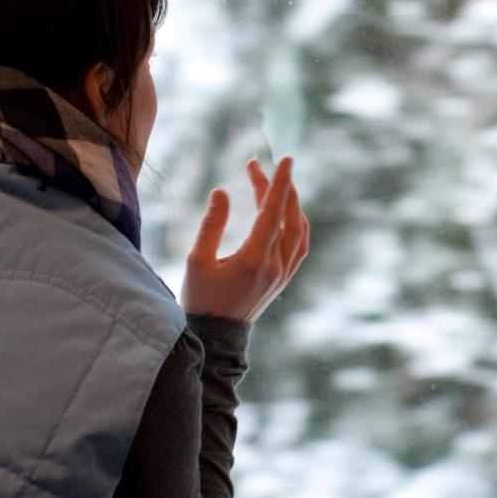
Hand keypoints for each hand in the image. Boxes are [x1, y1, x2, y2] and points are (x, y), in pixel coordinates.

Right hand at [182, 157, 308, 320]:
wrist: (215, 338)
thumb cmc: (200, 299)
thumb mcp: (197, 261)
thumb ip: (210, 225)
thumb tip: (222, 192)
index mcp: (254, 259)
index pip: (272, 212)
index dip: (279, 183)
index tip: (285, 159)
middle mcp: (274, 266)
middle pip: (286, 217)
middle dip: (277, 187)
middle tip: (258, 166)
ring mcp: (282, 274)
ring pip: (298, 231)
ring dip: (290, 204)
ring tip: (273, 184)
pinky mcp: (283, 280)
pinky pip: (299, 246)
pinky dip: (296, 224)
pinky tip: (287, 213)